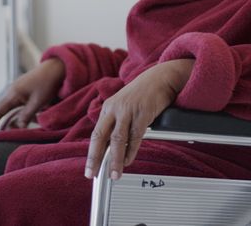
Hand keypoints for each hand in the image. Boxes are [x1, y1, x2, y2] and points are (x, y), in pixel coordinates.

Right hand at [0, 58, 64, 130]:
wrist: (58, 67)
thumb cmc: (48, 82)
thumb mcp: (38, 102)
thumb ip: (26, 116)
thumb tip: (18, 128)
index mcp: (14, 93)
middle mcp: (14, 92)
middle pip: (3, 111)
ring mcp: (21, 91)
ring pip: (12, 109)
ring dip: (11, 120)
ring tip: (10, 133)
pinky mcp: (28, 91)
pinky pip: (20, 106)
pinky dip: (21, 115)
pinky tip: (25, 122)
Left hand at [85, 59, 192, 179]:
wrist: (160, 78)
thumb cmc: (143, 93)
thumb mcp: (124, 106)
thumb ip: (117, 123)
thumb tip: (112, 146)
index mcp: (108, 108)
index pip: (96, 134)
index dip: (92, 152)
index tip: (90, 167)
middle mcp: (115, 109)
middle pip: (101, 136)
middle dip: (95, 157)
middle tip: (92, 173)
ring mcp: (128, 111)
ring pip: (117, 139)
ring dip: (115, 159)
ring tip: (114, 173)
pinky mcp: (142, 113)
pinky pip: (135, 136)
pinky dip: (131, 151)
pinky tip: (128, 160)